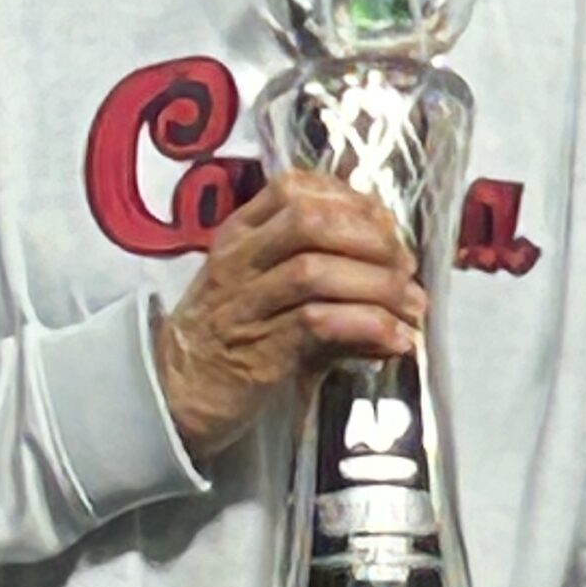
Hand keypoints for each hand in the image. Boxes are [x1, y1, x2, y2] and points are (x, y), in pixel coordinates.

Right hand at [152, 172, 425, 463]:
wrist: (174, 398)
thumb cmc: (233, 336)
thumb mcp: (273, 293)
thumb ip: (330, 279)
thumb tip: (402, 283)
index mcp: (240, 234)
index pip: (295, 188)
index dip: (352, 199)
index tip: (388, 226)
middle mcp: (238, 261)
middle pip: (308, 221)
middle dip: (369, 238)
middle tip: (405, 268)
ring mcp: (244, 305)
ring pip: (313, 271)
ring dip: (375, 285)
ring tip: (411, 308)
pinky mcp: (256, 353)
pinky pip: (315, 325)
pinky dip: (364, 327)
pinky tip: (393, 341)